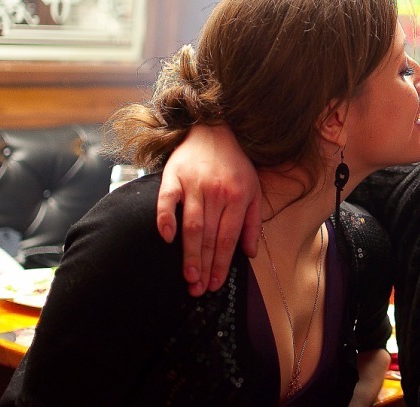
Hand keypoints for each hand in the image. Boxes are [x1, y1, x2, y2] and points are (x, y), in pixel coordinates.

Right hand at [156, 123, 260, 295]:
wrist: (216, 128)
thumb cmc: (236, 165)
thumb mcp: (254, 191)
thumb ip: (252, 223)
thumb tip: (249, 253)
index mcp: (237, 197)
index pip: (228, 237)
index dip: (221, 263)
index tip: (215, 284)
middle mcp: (216, 192)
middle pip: (209, 236)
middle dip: (203, 265)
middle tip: (198, 290)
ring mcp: (194, 183)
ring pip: (191, 224)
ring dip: (188, 253)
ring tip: (187, 276)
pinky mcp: (174, 176)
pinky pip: (167, 200)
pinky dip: (165, 219)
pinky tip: (166, 238)